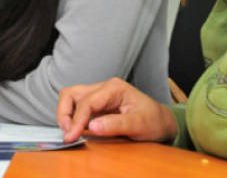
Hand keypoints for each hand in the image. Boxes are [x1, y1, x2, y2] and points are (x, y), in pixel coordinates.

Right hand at [57, 77, 177, 143]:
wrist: (162, 122)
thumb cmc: (154, 120)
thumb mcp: (139, 125)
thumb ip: (116, 125)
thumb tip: (93, 127)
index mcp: (114, 88)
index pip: (87, 102)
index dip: (76, 120)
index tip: (71, 137)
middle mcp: (104, 88)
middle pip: (72, 93)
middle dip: (65, 113)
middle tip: (68, 133)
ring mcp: (99, 95)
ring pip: (71, 97)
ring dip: (66, 114)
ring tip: (70, 132)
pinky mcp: (97, 105)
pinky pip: (77, 107)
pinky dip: (72, 118)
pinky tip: (76, 131)